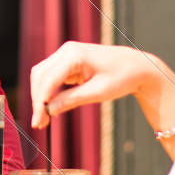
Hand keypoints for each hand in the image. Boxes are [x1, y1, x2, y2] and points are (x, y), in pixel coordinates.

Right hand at [29, 42, 160, 128]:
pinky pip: (51, 75)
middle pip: (40, 76)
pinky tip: (51, 107)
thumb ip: (70, 100)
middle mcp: (66, 50)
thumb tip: (49, 110)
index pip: (47, 80)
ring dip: (40, 95)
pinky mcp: (69, 60)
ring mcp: (66, 54)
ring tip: (44, 118)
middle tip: (39, 123)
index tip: (38, 122)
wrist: (137, 66)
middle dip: (37, 100)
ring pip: (42, 75)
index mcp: (74, 55)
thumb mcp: (97, 93)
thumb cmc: (122, 77)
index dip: (40, 102)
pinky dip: (48, 91)